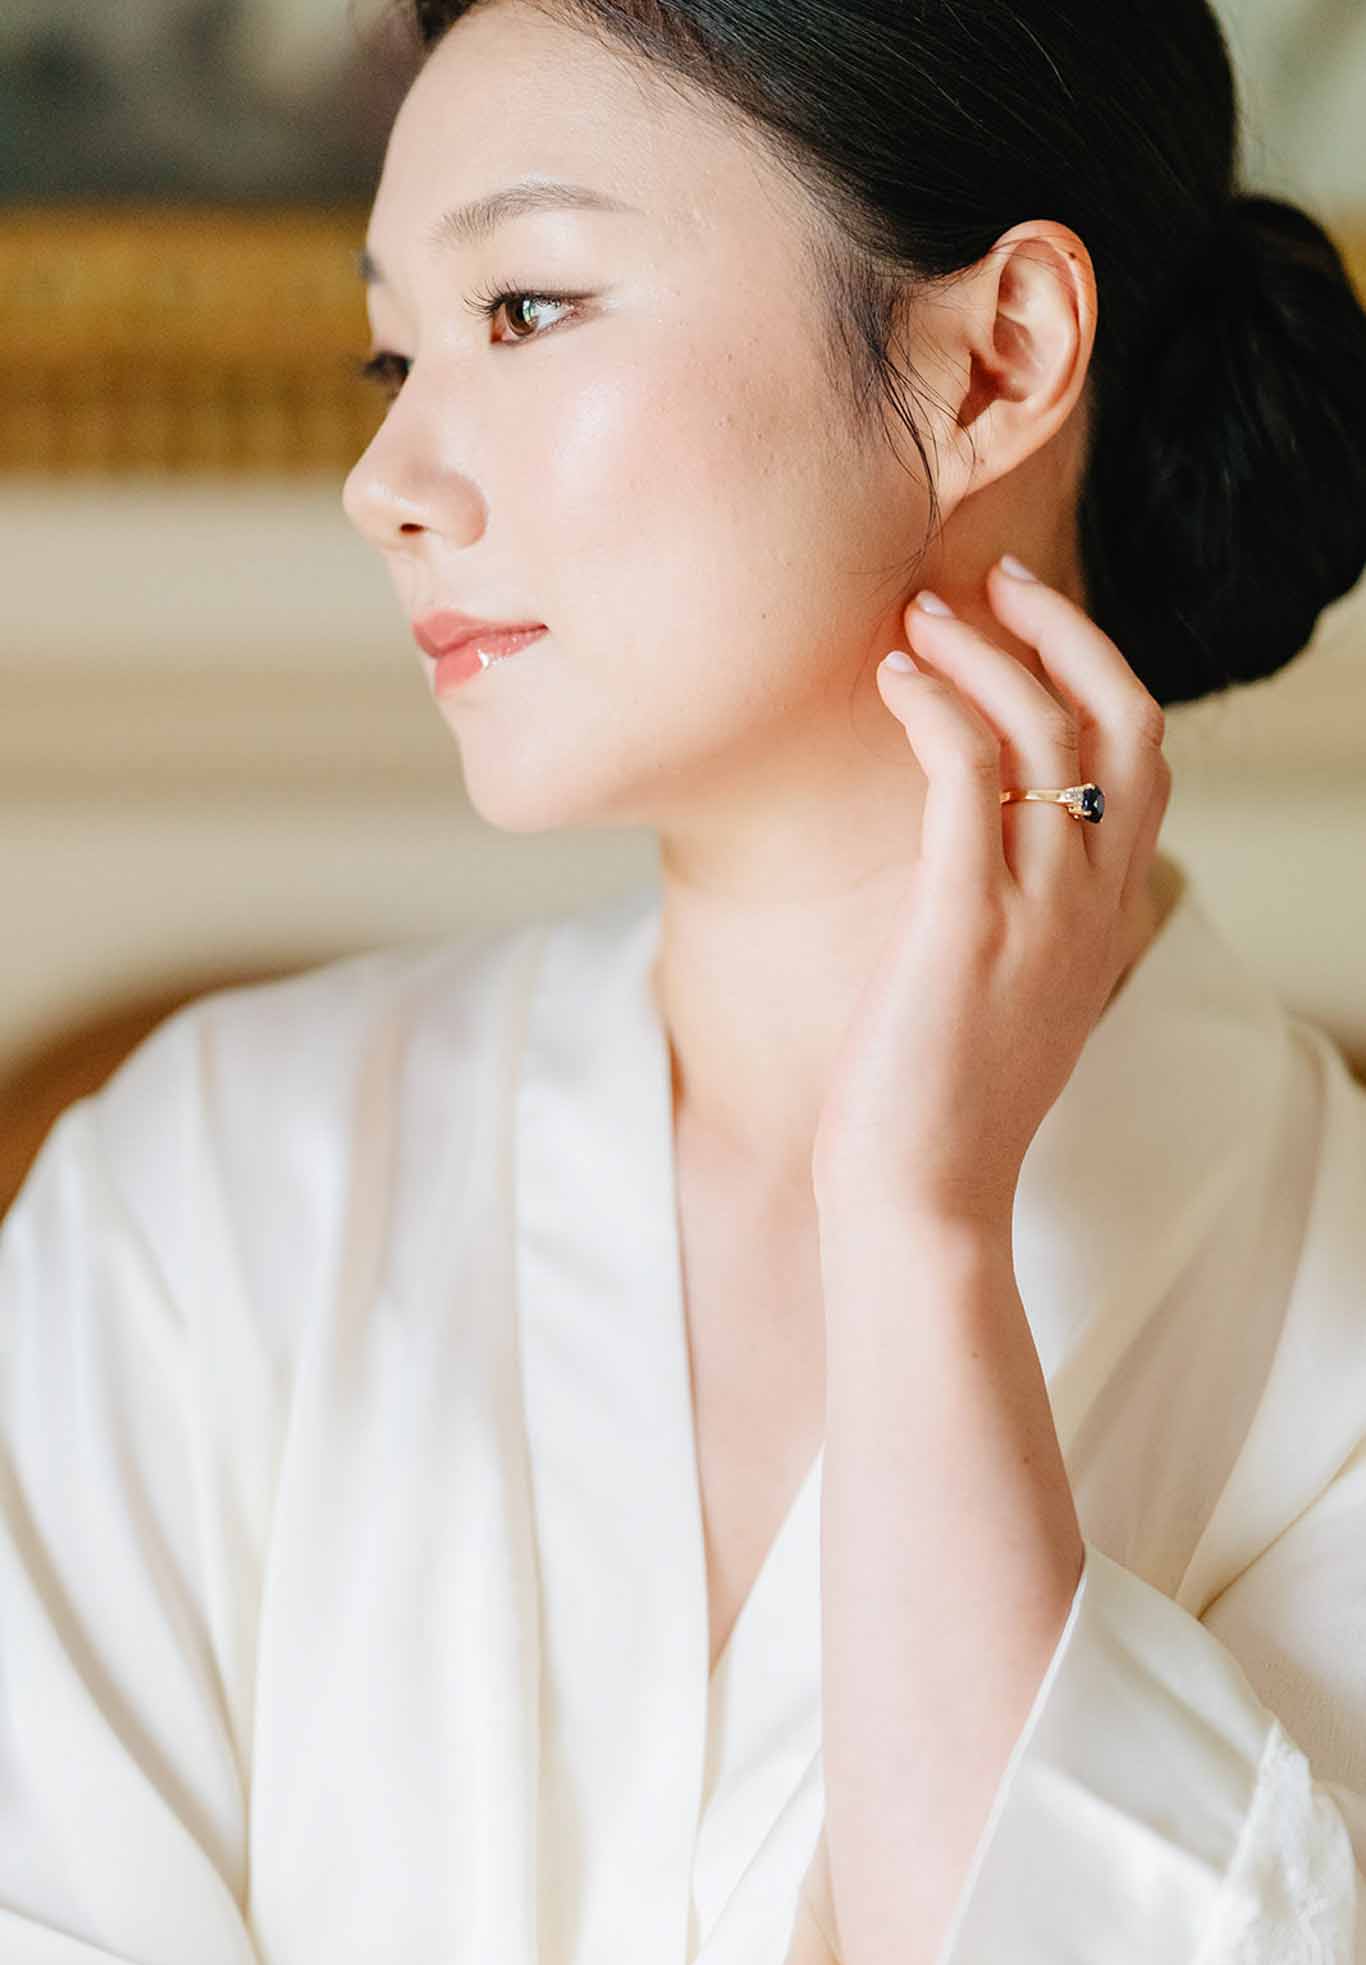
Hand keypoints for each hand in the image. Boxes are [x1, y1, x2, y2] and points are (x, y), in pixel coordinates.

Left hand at [810, 557, 1171, 1226]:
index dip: (1093, 668)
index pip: (1141, 758)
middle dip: (1062, 630)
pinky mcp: (968, 923)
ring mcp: (1039, 912)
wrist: (922, 1201)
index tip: (1025, 617)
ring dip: (984, 651)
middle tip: (986, 578)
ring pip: (1048, 731)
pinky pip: (970, 775)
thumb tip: (964, 853)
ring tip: (913, 613)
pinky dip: (938, 706)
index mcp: (1104, 916)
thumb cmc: (938, 1103)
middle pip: (1124, 720)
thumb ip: (1009, 916)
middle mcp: (1092, 903)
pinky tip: (892, 677)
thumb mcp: (1001, 992)